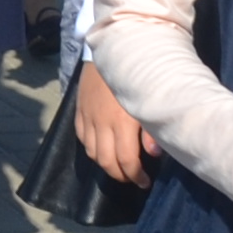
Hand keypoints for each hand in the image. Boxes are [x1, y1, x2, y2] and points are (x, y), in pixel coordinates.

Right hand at [73, 60, 147, 182]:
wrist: (113, 49)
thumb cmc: (139, 75)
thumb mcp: (150, 102)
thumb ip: (151, 131)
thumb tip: (153, 155)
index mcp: (121, 123)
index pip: (125, 161)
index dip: (135, 176)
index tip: (145, 182)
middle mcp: (101, 124)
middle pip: (106, 162)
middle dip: (121, 175)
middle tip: (133, 178)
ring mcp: (87, 118)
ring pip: (92, 153)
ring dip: (105, 164)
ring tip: (119, 166)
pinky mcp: (79, 111)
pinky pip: (82, 139)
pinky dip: (91, 149)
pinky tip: (102, 149)